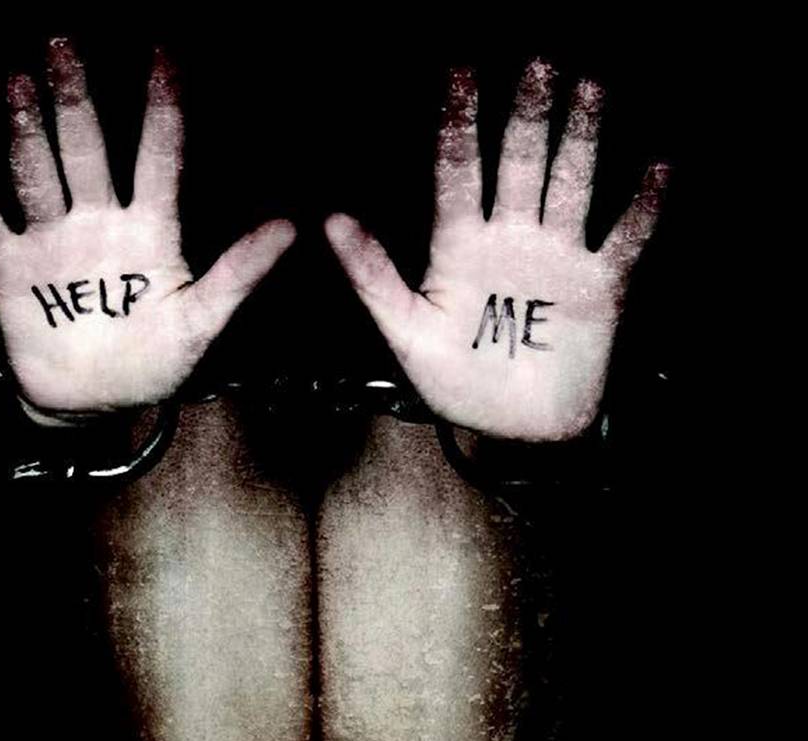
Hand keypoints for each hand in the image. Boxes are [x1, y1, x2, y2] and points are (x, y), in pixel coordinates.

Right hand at [0, 39, 294, 423]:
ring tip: (19, 85)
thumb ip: (239, 273)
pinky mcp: (11, 267)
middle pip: (87, 150)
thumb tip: (291, 226)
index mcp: (150, 229)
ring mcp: (53, 241)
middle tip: (64, 46)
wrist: (93, 403)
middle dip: (76, 101)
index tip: (163, 57)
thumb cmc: (154, 361)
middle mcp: (99, 222)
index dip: (161, 109)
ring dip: (27, 131)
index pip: (157, 157)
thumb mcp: (202, 320)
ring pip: (37, 174)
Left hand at [325, 60, 668, 439]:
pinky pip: (625, 240)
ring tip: (591, 90)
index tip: (460, 75)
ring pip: (571, 186)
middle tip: (537, 64)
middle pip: (519, 165)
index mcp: (459, 245)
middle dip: (526, 117)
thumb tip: (331, 220)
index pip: (457, 172)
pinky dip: (642, 209)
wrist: (514, 429)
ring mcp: (557, 257)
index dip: (458, 125)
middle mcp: (510, 238)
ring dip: (581, 141)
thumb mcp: (404, 331)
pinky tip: (657, 169)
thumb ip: (372, 276)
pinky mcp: (600, 286)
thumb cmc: (455, 381)